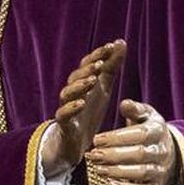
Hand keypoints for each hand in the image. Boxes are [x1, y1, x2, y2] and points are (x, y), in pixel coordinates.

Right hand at [41, 40, 125, 174]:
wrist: (76, 143)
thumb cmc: (90, 111)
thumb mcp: (103, 87)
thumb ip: (111, 66)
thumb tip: (120, 41)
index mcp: (83, 83)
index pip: (88, 65)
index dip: (98, 55)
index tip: (110, 46)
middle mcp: (73, 93)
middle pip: (76, 76)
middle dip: (88, 68)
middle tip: (100, 63)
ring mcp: (66, 108)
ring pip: (67, 93)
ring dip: (79, 85)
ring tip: (92, 80)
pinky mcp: (64, 124)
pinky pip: (63, 114)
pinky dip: (71, 108)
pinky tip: (81, 103)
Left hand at [85, 100, 177, 184]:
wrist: (170, 154)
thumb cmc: (149, 132)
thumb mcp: (145, 116)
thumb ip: (134, 109)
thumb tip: (125, 103)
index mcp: (158, 131)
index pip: (139, 134)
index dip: (117, 137)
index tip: (96, 140)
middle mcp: (162, 151)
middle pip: (138, 154)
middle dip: (113, 155)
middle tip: (93, 155)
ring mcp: (161, 171)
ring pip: (140, 173)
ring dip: (117, 171)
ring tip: (98, 168)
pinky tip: (110, 184)